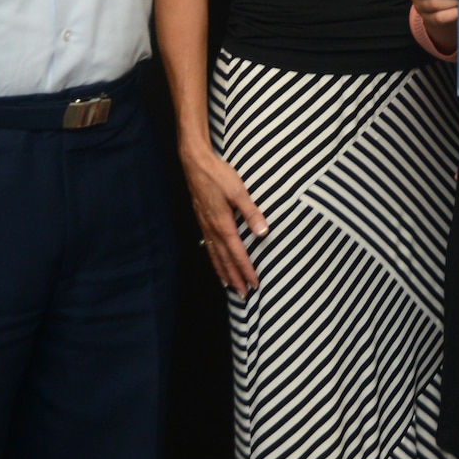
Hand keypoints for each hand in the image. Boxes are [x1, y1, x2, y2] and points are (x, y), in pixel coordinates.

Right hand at [181, 142, 268, 295]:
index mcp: (223, 224)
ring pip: (215, 256)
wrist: (195, 164)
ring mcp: (205, 226)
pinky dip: (214, 260)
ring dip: (223, 272)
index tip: (255, 284)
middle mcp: (212, 229)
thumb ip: (251, 212)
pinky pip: (208, 247)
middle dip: (235, 278)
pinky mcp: (202, 220)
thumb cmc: (218, 175)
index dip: (246, 270)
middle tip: (244, 294)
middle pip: (225, 260)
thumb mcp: (238, 191)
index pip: (237, 254)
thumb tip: (264, 232)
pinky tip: (216, 262)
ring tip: (230, 286)